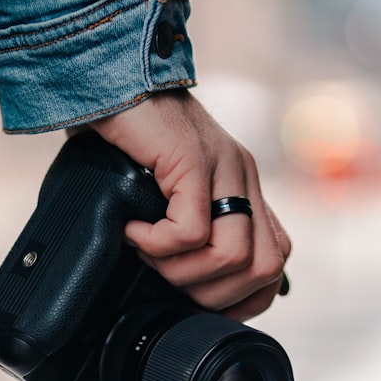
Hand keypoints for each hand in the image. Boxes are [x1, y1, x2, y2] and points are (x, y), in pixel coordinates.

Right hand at [72, 90, 290, 320]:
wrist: (103, 78)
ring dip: (181, 272)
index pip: (277, 260)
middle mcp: (244, 176)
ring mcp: (223, 166)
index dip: (246, 297)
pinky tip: (132, 230)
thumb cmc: (124, 140)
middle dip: (213, 293)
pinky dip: (157, 244)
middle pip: (266, 267)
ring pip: (232, 256)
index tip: (201, 302)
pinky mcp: (192, 159)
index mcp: (244, 185)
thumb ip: (185, 224)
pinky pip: (190, 230)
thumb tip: (179, 282)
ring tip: (146, 251)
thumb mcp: (167, 191)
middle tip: (165, 277)